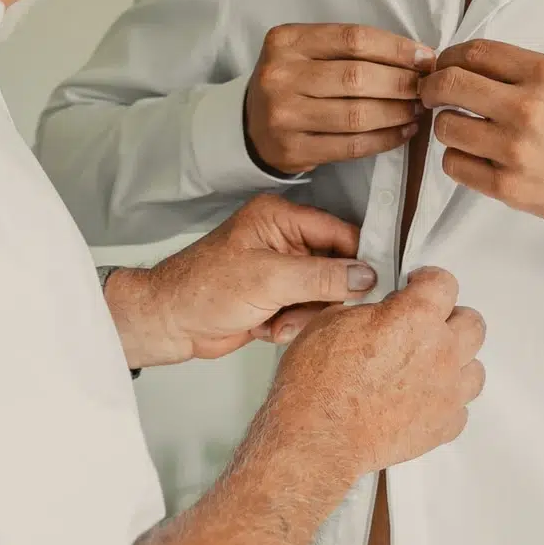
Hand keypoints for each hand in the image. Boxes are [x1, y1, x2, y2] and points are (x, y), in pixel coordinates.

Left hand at [108, 194, 372, 368]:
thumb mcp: (269, 279)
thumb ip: (322, 277)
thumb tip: (366, 275)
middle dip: (323, 296)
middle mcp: (283, 239)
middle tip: (305, 309)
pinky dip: (290, 324)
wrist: (170, 323)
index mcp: (280, 218)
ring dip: (304, 315)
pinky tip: (265, 326)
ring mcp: (279, 270)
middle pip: (335, 267)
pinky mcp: (275, 297)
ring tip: (277, 320)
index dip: (357, 259)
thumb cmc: (202, 289)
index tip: (373, 285)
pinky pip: (305, 312)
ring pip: (322, 295)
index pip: (339, 232)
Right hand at [245, 23, 434, 176]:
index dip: (396, 49)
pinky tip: (402, 131)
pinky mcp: (292, 149)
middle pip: (357, 77)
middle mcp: (280, 75)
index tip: (425, 58)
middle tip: (426, 88)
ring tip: (417, 109)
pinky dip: (384, 139)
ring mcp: (283, 115)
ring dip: (397, 113)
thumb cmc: (292, 81)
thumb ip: (350, 50)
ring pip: (357, 114)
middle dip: (401, 83)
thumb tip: (416, 57)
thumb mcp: (306, 51)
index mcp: (286, 41)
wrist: (250, 124)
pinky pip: (350, 146)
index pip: (353, 39)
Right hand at [261, 267, 485, 475]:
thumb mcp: (332, 322)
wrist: (317, 436)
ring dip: (456, 360)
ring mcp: (447, 391)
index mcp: (414, 317)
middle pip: (471, 322)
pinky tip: (424, 398)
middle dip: (450, 318)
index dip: (429, 280)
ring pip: (475, 366)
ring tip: (429, 364)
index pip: (444, 283)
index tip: (419, 286)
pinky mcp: (443, 426)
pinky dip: (446, 401)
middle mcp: (440, 351)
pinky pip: (461, 407)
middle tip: (426, 324)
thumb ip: (370, 311)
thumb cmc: (318, 383)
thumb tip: (378, 311)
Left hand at [418, 39, 543, 222]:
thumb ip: (512, 68)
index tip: (442, 66)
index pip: (475, 52)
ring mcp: (516, 149)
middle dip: (430, 87)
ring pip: (445, 126)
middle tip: (430, 94)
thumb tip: (453, 63)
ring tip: (464, 129)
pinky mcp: (506, 186)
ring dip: (446, 125)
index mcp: (543, 75)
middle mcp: (528, 108)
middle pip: (450, 84)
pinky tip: (474, 156)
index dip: (448, 57)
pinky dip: (456, 157)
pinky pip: (453, 163)